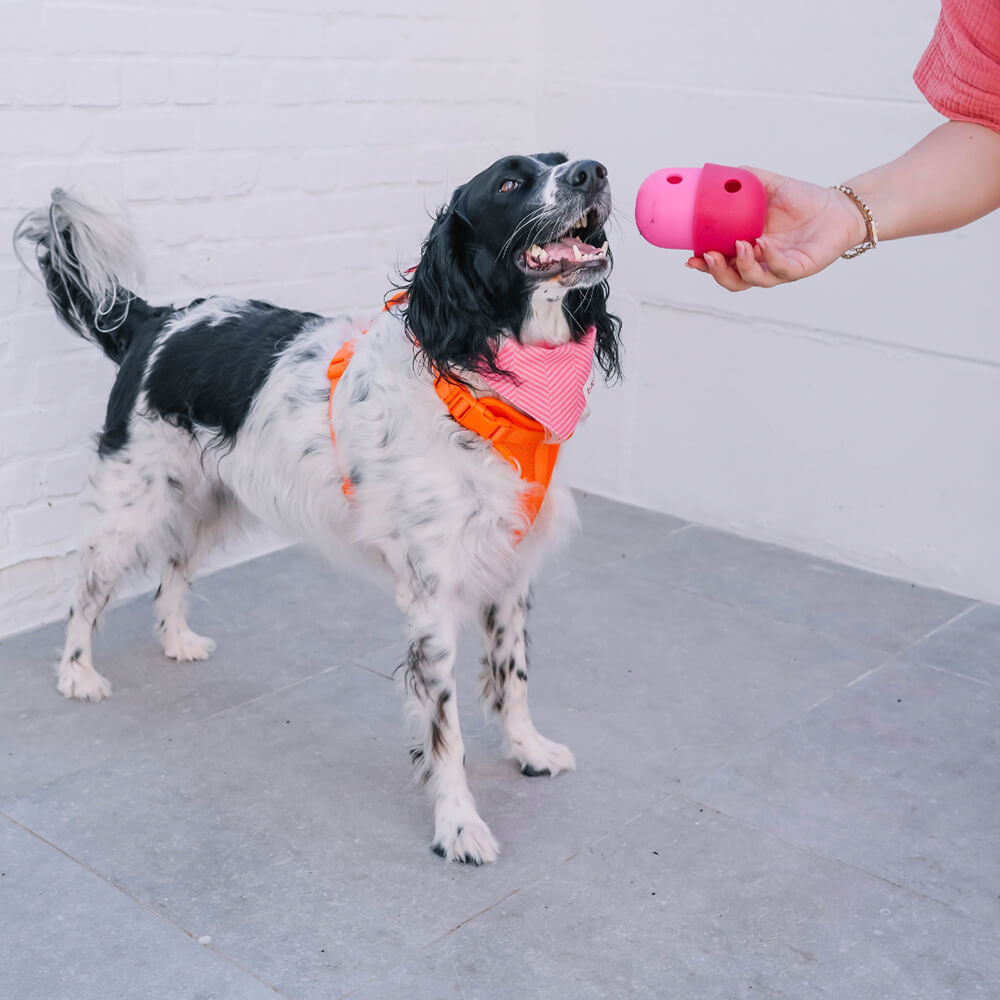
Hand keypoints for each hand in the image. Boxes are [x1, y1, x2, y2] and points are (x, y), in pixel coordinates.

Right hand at [685, 169, 865, 290]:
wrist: (839, 206)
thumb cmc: (803, 199)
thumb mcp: (768, 185)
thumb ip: (744, 180)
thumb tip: (716, 174)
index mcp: (748, 248)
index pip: (720, 263)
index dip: (703, 265)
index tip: (689, 257)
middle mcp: (761, 263)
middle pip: (732, 280)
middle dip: (716, 272)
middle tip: (707, 256)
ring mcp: (779, 268)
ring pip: (752, 280)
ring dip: (740, 267)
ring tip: (739, 246)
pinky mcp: (799, 268)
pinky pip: (780, 270)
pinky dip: (769, 259)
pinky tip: (762, 244)